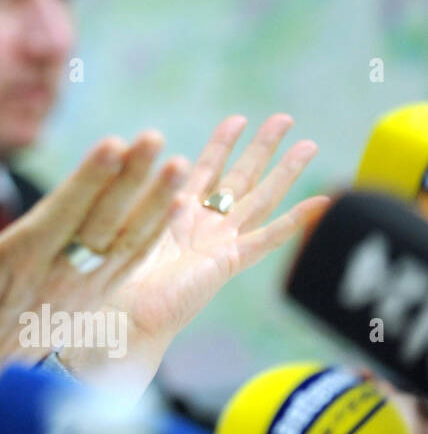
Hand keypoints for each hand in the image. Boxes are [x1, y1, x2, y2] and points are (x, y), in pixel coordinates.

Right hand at [0, 131, 187, 433]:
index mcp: (22, 258)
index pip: (64, 211)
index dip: (90, 178)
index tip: (113, 145)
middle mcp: (59, 271)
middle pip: (103, 219)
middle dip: (131, 178)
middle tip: (154, 137)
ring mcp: (83, 286)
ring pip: (127, 239)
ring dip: (155, 202)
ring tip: (180, 164)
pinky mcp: (95, 296)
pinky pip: (131, 260)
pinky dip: (156, 232)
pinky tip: (177, 204)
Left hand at [62, 114, 330, 393]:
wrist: (123, 314)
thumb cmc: (112, 275)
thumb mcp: (126, 222)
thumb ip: (140, 196)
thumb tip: (144, 162)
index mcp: (177, 214)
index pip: (205, 170)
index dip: (221, 145)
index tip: (236, 119)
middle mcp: (203, 226)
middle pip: (240, 179)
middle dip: (261, 148)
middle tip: (284, 119)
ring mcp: (220, 243)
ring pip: (259, 200)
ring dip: (284, 172)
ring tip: (307, 144)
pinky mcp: (229, 262)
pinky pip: (267, 238)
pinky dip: (295, 221)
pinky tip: (321, 202)